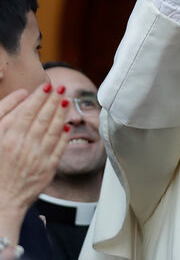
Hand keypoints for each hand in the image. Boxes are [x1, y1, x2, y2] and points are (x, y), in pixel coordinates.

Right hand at [0, 85, 68, 241]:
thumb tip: (23, 93)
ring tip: (66, 100)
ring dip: (62, 113)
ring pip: (54, 130)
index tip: (47, 85)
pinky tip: (68, 125)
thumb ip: (5, 112)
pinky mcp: (48, 169)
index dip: (39, 97)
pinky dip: (64, 135)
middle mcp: (24, 147)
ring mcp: (38, 158)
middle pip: (43, 118)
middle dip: (54, 100)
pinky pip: (59, 147)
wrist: (0, 199)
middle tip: (62, 87)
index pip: (28, 111)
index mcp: (8, 139)